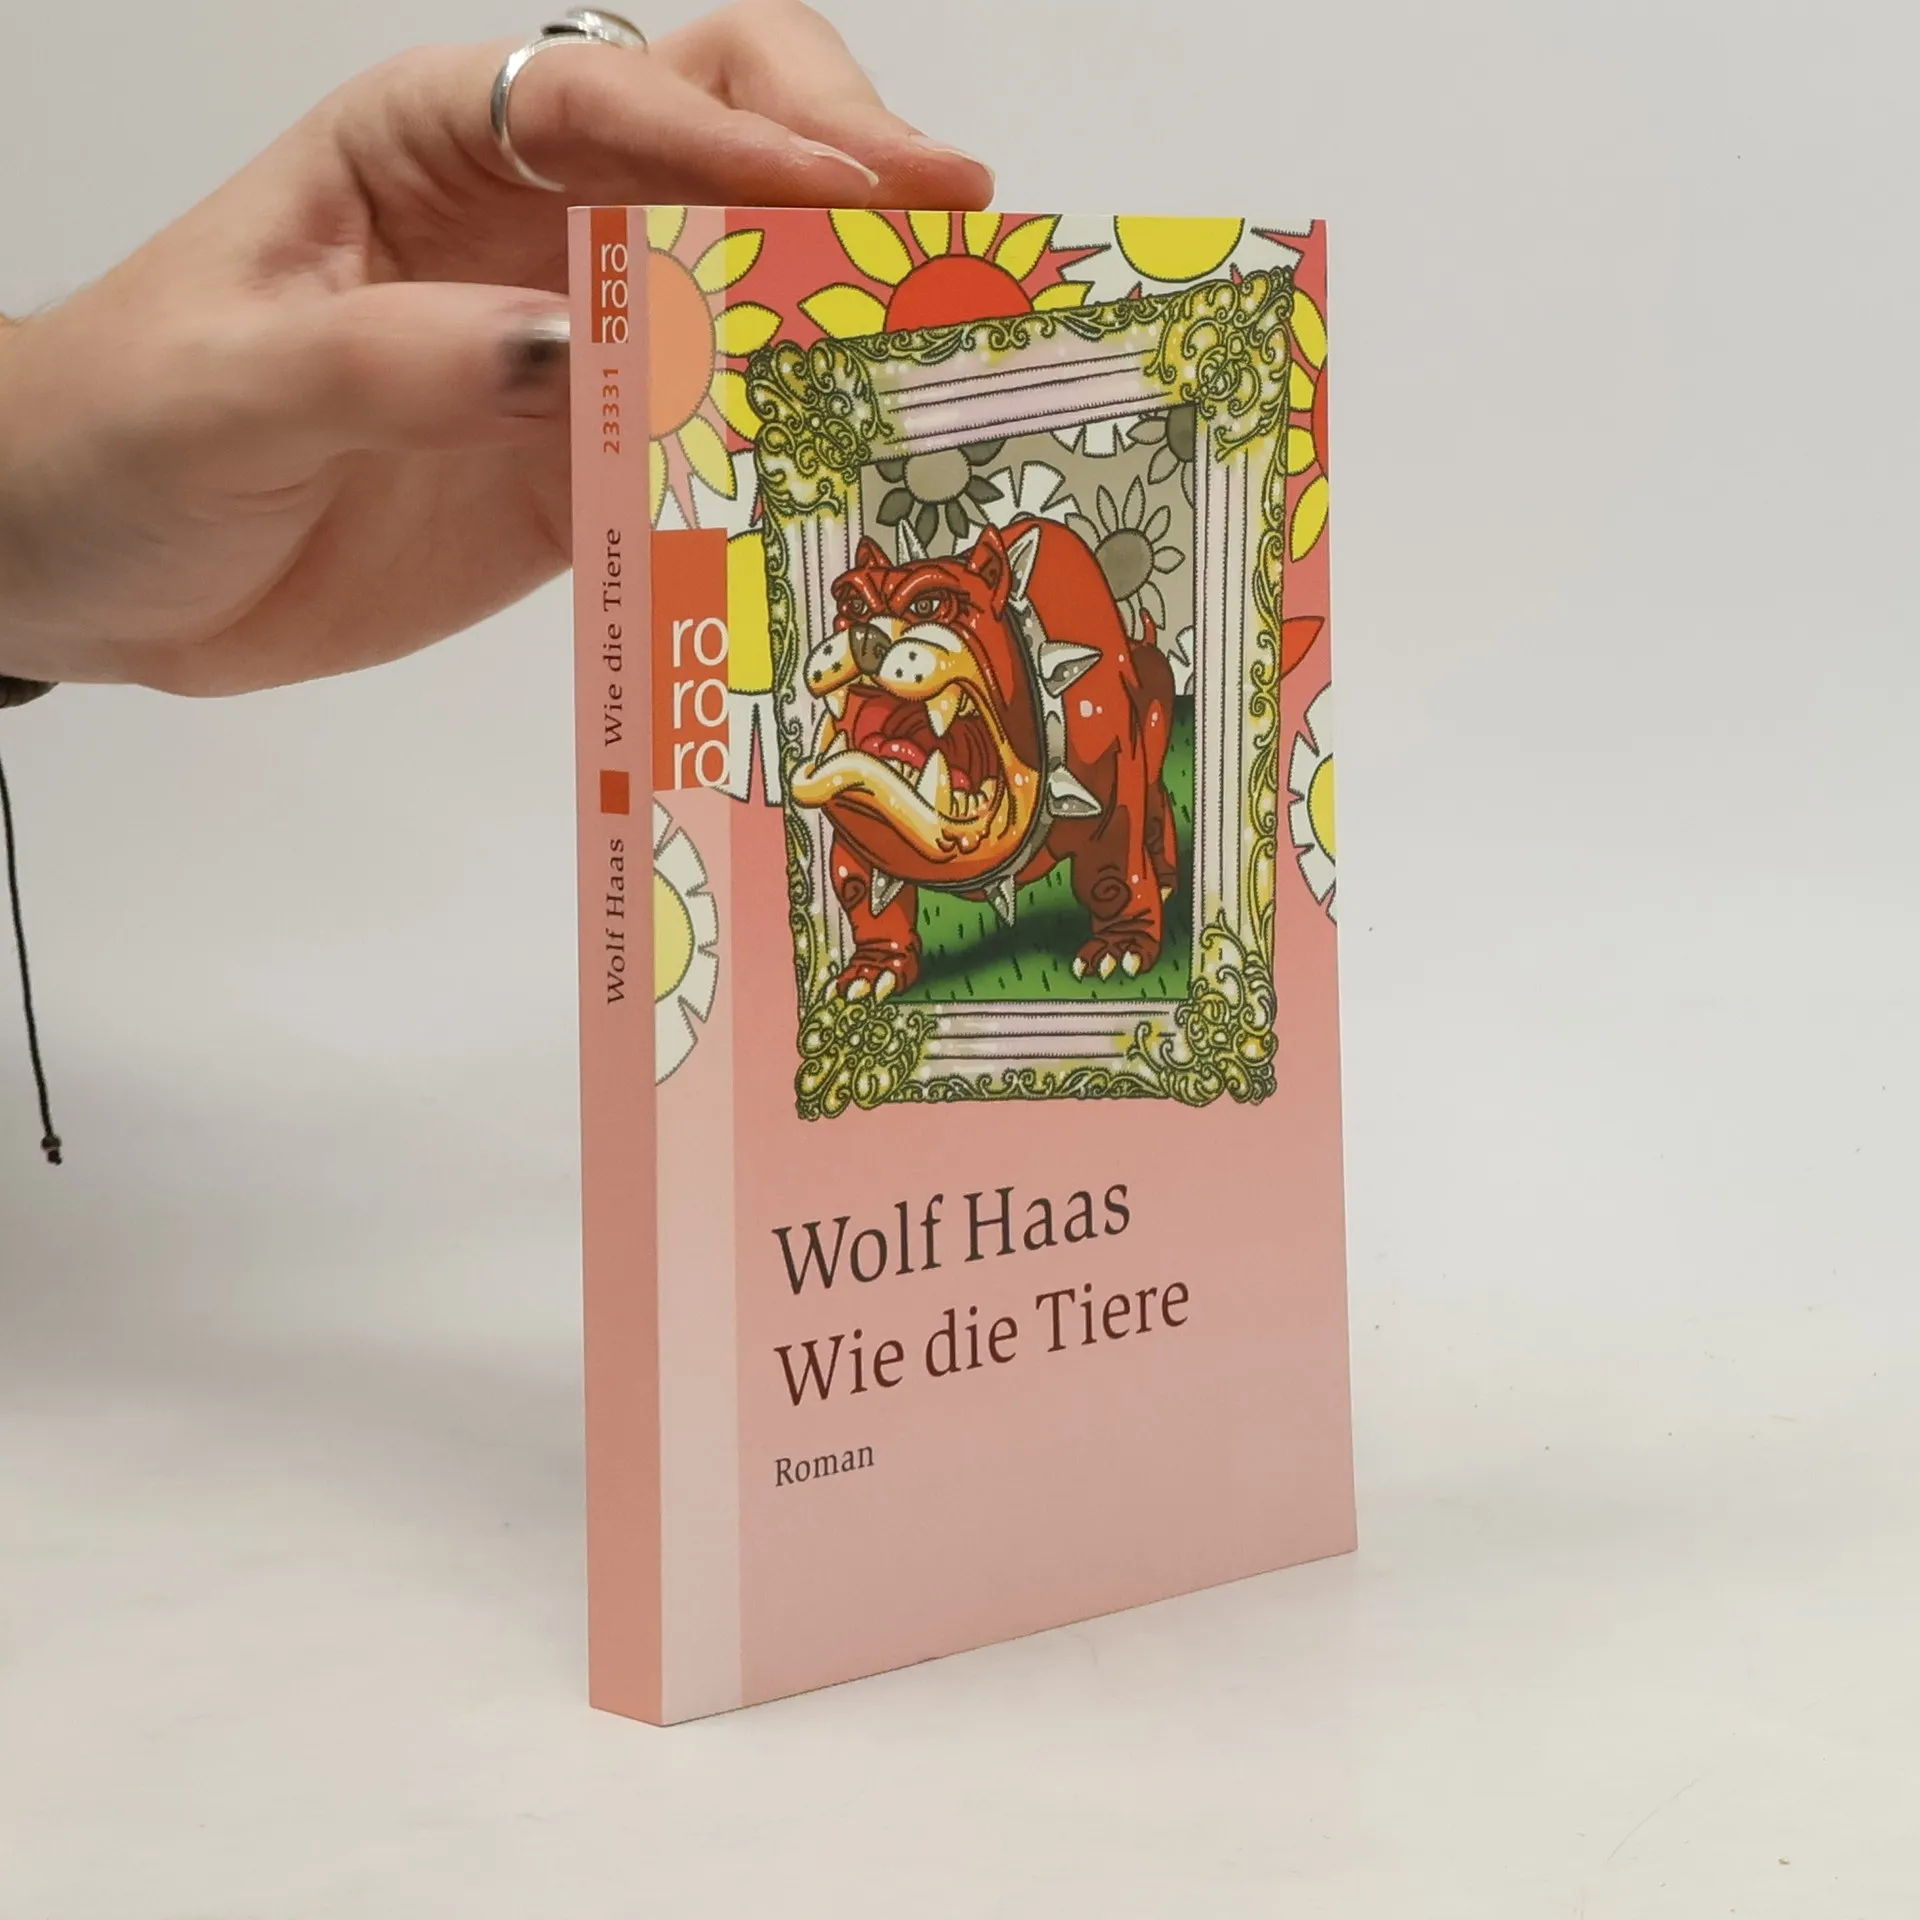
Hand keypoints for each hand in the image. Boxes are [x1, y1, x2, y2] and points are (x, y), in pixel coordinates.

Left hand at [0, 0, 991, 694]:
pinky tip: (857, 494)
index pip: (610, 101)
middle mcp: (526, 226)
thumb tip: (570, 354)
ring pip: (742, 304)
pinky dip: (784, 470)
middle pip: (719, 147)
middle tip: (956, 237)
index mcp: (433, 145)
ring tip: (951, 368)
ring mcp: (571, 353)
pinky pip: (707, 456)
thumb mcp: (232, 383)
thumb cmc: (123, 431)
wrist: (94, 563)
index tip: (867, 188)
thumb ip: (392, 359)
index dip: (745, 134)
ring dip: (843, 327)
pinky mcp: (584, 473)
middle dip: (842, 174)